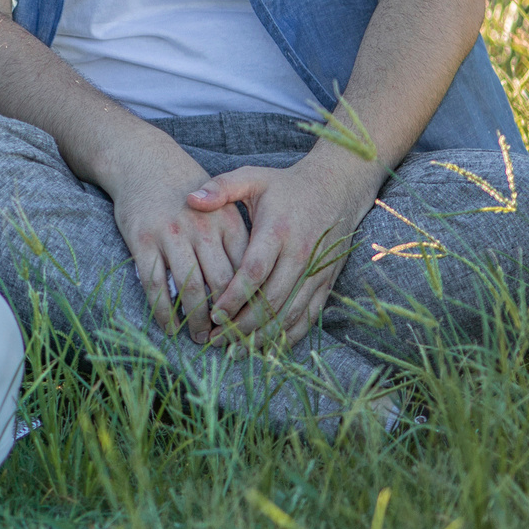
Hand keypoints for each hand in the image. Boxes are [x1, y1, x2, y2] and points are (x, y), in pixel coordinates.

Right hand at [102, 141, 247, 342]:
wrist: (144, 163)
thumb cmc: (188, 190)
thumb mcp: (224, 205)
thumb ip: (240, 240)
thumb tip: (257, 285)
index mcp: (227, 222)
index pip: (246, 270)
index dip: (251, 302)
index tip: (254, 324)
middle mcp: (201, 229)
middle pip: (222, 284)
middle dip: (227, 318)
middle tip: (229, 339)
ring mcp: (170, 236)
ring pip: (189, 289)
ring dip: (196, 320)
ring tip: (201, 338)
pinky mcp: (142, 242)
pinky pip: (155, 285)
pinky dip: (163, 311)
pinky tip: (169, 327)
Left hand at [189, 152, 383, 345]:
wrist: (337, 188)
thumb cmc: (287, 186)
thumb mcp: (253, 178)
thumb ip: (221, 187)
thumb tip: (190, 198)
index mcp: (278, 231)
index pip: (254, 272)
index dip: (234, 296)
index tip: (213, 313)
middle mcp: (301, 255)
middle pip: (271, 299)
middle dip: (242, 324)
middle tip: (216, 339)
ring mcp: (316, 272)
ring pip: (289, 313)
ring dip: (262, 335)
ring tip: (235, 350)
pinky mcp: (326, 283)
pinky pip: (308, 316)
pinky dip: (288, 335)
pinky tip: (267, 347)